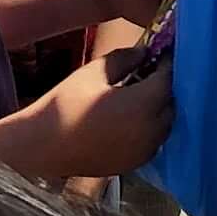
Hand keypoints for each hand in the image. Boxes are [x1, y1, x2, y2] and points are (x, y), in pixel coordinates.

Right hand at [37, 32, 175, 179]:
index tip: (159, 53)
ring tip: (139, 95)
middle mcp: (151, 130)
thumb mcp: (94, 73)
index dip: (165, 64)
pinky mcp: (135, 163)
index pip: (167, 79)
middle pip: (171, 103)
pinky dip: (150, 127)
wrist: (45, 146)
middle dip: (163, 86)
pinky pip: (153, 140)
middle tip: (148, 72)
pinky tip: (131, 118)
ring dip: (158, 108)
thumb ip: (124, 59)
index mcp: (143, 104)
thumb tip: (143, 52)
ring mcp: (145, 150)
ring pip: (165, 124)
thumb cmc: (67, 105)